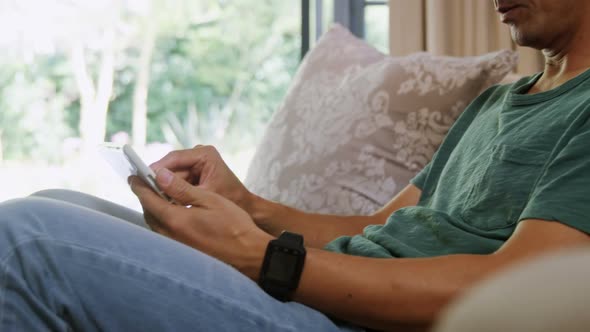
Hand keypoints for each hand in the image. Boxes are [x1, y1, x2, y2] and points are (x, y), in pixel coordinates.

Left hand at [130, 167, 272, 279]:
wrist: (248, 254)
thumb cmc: (233, 225)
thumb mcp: (209, 199)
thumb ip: (181, 188)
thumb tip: (160, 175)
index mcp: (176, 220)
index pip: (148, 200)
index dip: (139, 186)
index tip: (133, 176)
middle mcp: (170, 236)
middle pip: (148, 213)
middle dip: (144, 197)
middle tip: (144, 183)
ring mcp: (175, 247)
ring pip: (155, 225)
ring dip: (153, 209)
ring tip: (157, 196)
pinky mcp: (182, 252)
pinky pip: (163, 234)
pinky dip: (162, 220)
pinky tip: (171, 214)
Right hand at [149, 145, 253, 213]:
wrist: (246, 207)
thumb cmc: (231, 199)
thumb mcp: (205, 194)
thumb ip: (181, 188)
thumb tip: (158, 180)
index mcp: (205, 154)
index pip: (174, 158)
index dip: (157, 169)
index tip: (143, 179)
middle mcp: (199, 155)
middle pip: (171, 167)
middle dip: (159, 181)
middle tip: (143, 192)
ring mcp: (196, 164)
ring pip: (172, 176)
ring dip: (164, 188)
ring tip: (152, 200)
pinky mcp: (194, 174)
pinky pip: (177, 182)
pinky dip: (171, 192)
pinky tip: (163, 202)